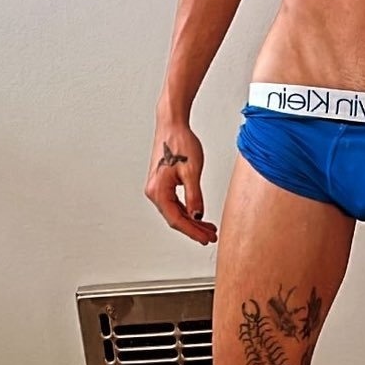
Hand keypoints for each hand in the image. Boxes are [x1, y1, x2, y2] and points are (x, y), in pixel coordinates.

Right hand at [145, 117, 217, 243]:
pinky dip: (188, 210)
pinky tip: (199, 215)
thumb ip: (194, 196)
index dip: (192, 231)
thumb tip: (198, 216)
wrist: (172, 125)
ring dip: (192, 221)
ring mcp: (158, 188)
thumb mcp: (191, 172)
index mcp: (158, 191)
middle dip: (194, 229)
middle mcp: (154, 191)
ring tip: (209, 228)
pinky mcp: (163, 183)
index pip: (176, 219)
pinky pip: (175, 203)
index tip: (206, 238)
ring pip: (176, 212)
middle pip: (175, 218)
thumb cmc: (179, 143)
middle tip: (211, 236)